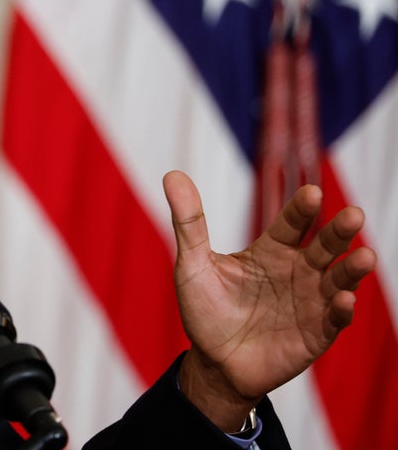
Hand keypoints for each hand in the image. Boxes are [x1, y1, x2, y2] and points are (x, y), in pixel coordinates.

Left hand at [164, 170, 376, 431]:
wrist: (212, 362)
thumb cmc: (204, 310)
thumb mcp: (193, 264)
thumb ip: (189, 223)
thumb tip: (173, 175)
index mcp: (270, 252)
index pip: (291, 223)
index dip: (301, 209)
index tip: (312, 193)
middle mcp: (296, 272)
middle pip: (323, 247)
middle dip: (339, 231)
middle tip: (354, 214)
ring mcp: (309, 303)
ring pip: (338, 280)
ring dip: (351, 269)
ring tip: (364, 256)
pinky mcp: (315, 335)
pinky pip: (333, 320)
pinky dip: (341, 310)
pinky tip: (343, 299)